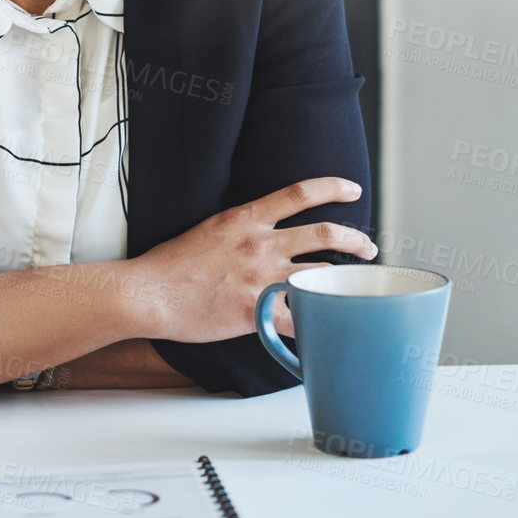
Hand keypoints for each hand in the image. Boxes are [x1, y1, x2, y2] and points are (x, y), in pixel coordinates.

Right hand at [129, 176, 374, 342]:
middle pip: (324, 233)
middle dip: (355, 239)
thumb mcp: (208, 229)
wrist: (150, 292)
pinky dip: (318, 326)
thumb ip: (238, 227)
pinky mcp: (258, 311)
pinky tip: (327, 330)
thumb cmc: (170, 264)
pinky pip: (300, 320)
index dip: (333, 187)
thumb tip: (258, 229)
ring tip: (357, 285)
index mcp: (246, 219)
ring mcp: (261, 278)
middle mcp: (260, 244)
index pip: (299, 193)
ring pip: (322, 274)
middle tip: (367, 246)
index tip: (352, 189)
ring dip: (346, 281)